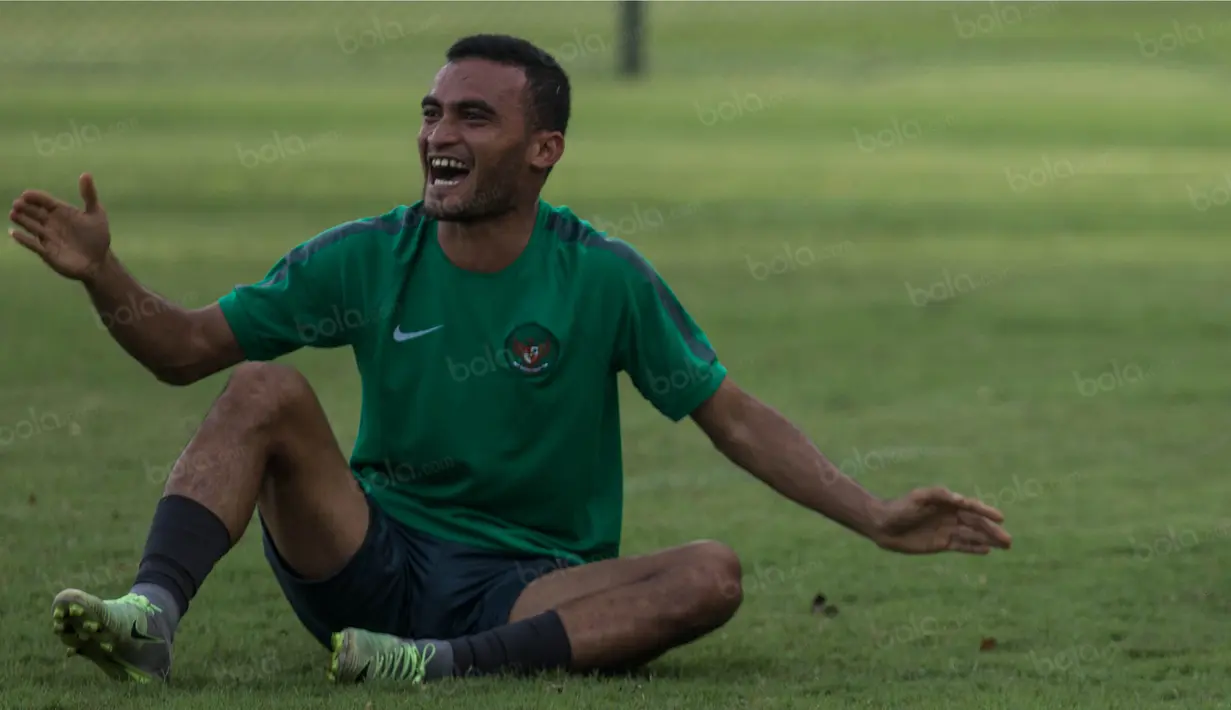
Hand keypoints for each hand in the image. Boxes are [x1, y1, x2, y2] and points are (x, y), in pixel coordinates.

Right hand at [9, 173, 111, 281]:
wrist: (98, 262)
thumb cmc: (97, 237)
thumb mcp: (96, 214)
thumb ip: (89, 195)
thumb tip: (86, 174)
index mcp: (62, 212)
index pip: (45, 202)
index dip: (36, 197)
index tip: (27, 194)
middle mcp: (52, 223)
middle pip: (35, 212)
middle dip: (25, 207)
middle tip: (17, 204)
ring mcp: (48, 237)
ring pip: (31, 226)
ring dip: (22, 220)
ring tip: (13, 214)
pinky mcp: (46, 252)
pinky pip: (32, 244)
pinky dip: (23, 239)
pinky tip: (13, 233)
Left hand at [870, 487, 1011, 554]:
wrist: (883, 524)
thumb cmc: (900, 507)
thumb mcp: (918, 498)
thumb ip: (938, 496)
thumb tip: (960, 499)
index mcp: (947, 502)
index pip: (971, 507)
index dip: (986, 512)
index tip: (1000, 518)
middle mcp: (950, 516)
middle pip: (976, 524)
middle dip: (992, 531)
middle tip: (1009, 540)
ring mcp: (946, 530)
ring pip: (972, 535)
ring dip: (988, 540)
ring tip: (1005, 546)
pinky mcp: (941, 543)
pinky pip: (961, 546)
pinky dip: (974, 548)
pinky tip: (987, 550)